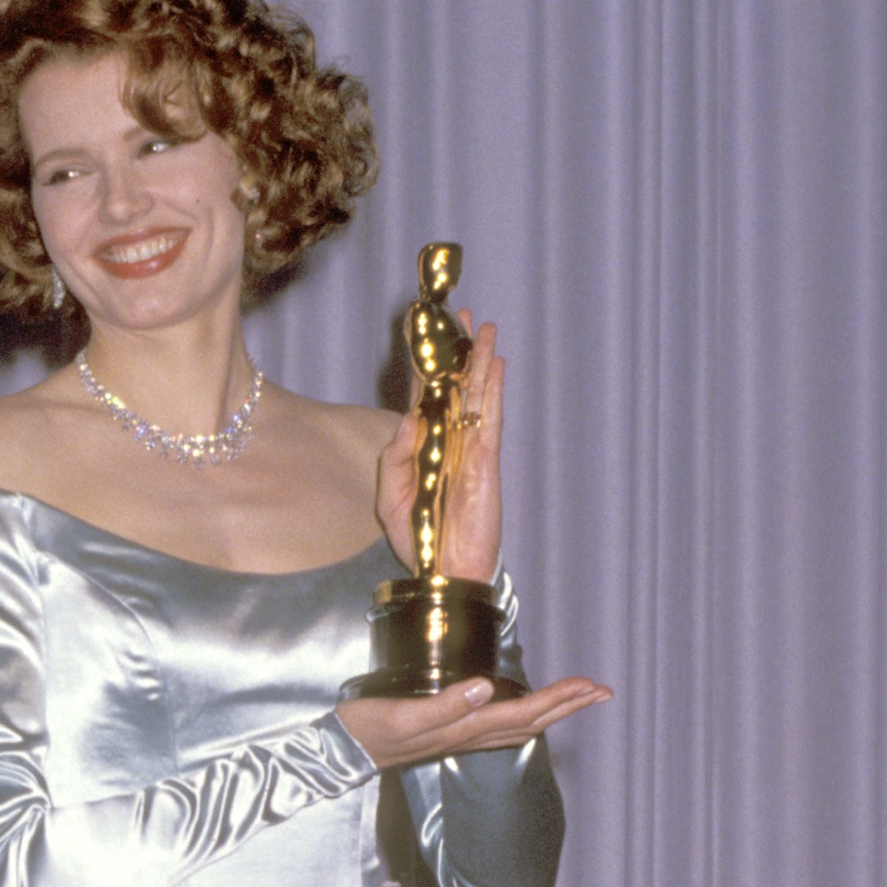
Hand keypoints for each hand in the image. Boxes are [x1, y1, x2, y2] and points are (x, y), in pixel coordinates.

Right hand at [336, 675, 611, 770]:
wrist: (345, 749)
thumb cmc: (369, 729)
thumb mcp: (402, 715)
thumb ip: (444, 704)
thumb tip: (488, 688)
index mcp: (465, 727)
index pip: (525, 712)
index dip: (560, 699)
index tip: (590, 685)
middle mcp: (471, 734)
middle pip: (533, 721)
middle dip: (569, 705)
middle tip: (602, 691)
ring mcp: (462, 736)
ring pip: (521, 725)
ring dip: (554, 710)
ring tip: (578, 696)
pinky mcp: (452, 732)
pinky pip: (502, 726)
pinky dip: (526, 713)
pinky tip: (527, 706)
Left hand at [377, 315, 503, 580]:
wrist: (443, 572)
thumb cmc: (417, 539)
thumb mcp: (390, 497)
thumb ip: (394, 456)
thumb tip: (407, 418)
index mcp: (421, 446)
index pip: (422, 396)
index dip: (422, 365)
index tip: (422, 331)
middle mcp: (447, 441)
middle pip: (453, 386)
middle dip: (455, 351)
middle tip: (459, 314)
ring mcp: (469, 449)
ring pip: (476, 395)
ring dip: (479, 361)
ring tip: (484, 328)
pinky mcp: (486, 462)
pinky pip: (491, 419)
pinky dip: (493, 392)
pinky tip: (496, 366)